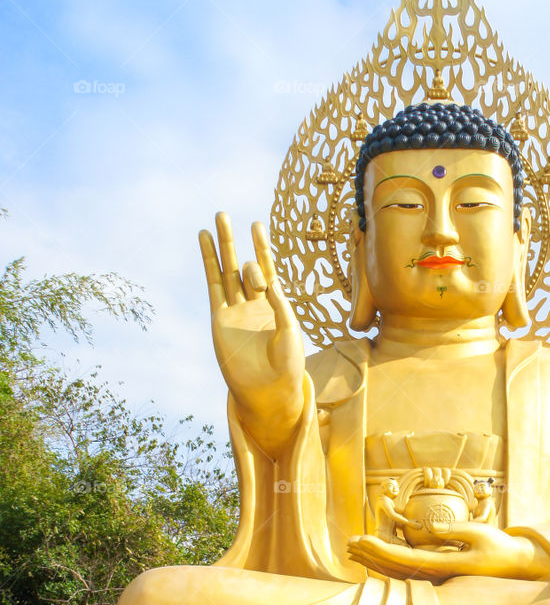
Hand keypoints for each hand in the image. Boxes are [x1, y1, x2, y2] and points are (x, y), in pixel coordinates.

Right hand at [200, 212, 304, 455]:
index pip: (268, 269)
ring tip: (215, 221)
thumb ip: (281, 305)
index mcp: (275, 304)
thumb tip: (269, 281)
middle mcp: (254, 303)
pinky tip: (203, 243)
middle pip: (244, 265)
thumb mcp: (291, 331)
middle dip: (236, 241)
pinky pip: (214, 286)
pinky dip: (209, 264)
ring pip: (227, 271)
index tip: (257, 225)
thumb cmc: (288, 365)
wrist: (269, 390)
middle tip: (225, 215)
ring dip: (221, 247)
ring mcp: (235, 309)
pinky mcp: (220, 318)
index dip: (262, 248)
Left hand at [348, 523, 549, 583]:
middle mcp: (437, 575)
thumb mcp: (481, 533)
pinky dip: (390, 564)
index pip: (402, 559)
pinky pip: (409, 572)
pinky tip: (378, 558)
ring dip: (376, 561)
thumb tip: (430, 526)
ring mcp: (438, 577)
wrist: (517, 564)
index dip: (379, 549)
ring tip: (356, 551)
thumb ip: (454, 529)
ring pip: (399, 573)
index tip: (360, 539)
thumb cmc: (501, 546)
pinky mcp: (440, 574)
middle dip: (370, 555)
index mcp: (444, 565)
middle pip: (395, 569)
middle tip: (348, 543)